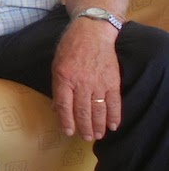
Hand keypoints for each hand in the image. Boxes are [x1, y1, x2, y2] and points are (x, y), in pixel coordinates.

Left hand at [51, 18, 121, 140]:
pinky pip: (114, 103)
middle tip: (85, 137)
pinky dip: (114, 116)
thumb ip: (57, 87)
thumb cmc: (70, 48)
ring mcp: (98, 83)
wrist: (92, 32)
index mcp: (64, 78)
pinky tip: (113, 125)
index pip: (64, 105)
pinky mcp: (112, 81)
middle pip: (82, 111)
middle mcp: (81, 83)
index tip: (69, 132)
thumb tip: (58, 108)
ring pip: (98, 110)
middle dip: (84, 127)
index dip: (66, 121)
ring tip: (97, 135)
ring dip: (98, 125)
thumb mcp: (56, 65)